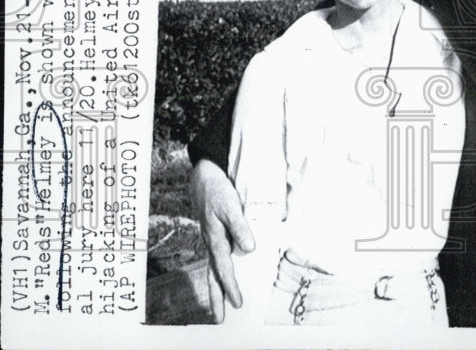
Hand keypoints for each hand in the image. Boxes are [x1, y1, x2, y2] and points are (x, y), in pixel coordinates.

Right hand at [190, 159, 254, 321]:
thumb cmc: (218, 192)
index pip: (224, 269)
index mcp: (215, 240)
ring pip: (212, 269)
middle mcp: (211, 243)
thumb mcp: (231, 207)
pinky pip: (215, 259)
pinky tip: (222, 277)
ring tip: (219, 306)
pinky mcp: (213, 234)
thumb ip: (240, 227)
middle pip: (213, 276)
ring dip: (216, 288)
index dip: (231, 287)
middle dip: (217, 297)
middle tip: (219, 319)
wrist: (204, 178)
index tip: (237, 303)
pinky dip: (217, 272)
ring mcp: (210, 240)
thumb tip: (249, 249)